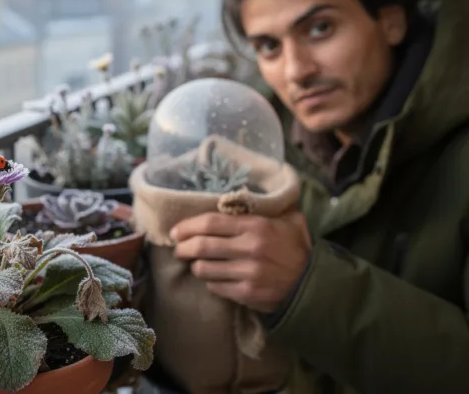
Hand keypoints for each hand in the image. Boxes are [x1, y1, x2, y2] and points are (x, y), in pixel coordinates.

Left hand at [170, 210, 311, 312]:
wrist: (312, 285)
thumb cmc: (296, 249)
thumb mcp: (288, 221)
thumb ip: (267, 207)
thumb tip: (243, 194)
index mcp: (255, 226)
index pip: (210, 223)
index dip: (187, 226)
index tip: (175, 231)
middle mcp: (250, 249)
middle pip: (201, 246)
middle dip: (182, 248)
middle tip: (178, 249)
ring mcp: (247, 273)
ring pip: (204, 269)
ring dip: (195, 266)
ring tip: (195, 264)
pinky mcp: (246, 293)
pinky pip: (215, 287)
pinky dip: (210, 282)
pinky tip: (213, 278)